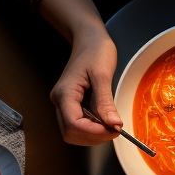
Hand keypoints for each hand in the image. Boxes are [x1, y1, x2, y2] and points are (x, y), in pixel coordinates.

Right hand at [50, 25, 120, 145]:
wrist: (89, 39)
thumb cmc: (95, 51)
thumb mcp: (103, 74)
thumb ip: (106, 102)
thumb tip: (114, 125)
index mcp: (64, 93)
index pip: (73, 124)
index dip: (93, 132)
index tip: (113, 129)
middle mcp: (60, 101)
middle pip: (71, 133)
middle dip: (94, 136)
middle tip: (115, 128)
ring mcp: (64, 104)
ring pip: (73, 132)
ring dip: (93, 134)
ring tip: (111, 123)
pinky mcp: (71, 104)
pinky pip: (78, 124)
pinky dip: (92, 127)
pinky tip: (104, 119)